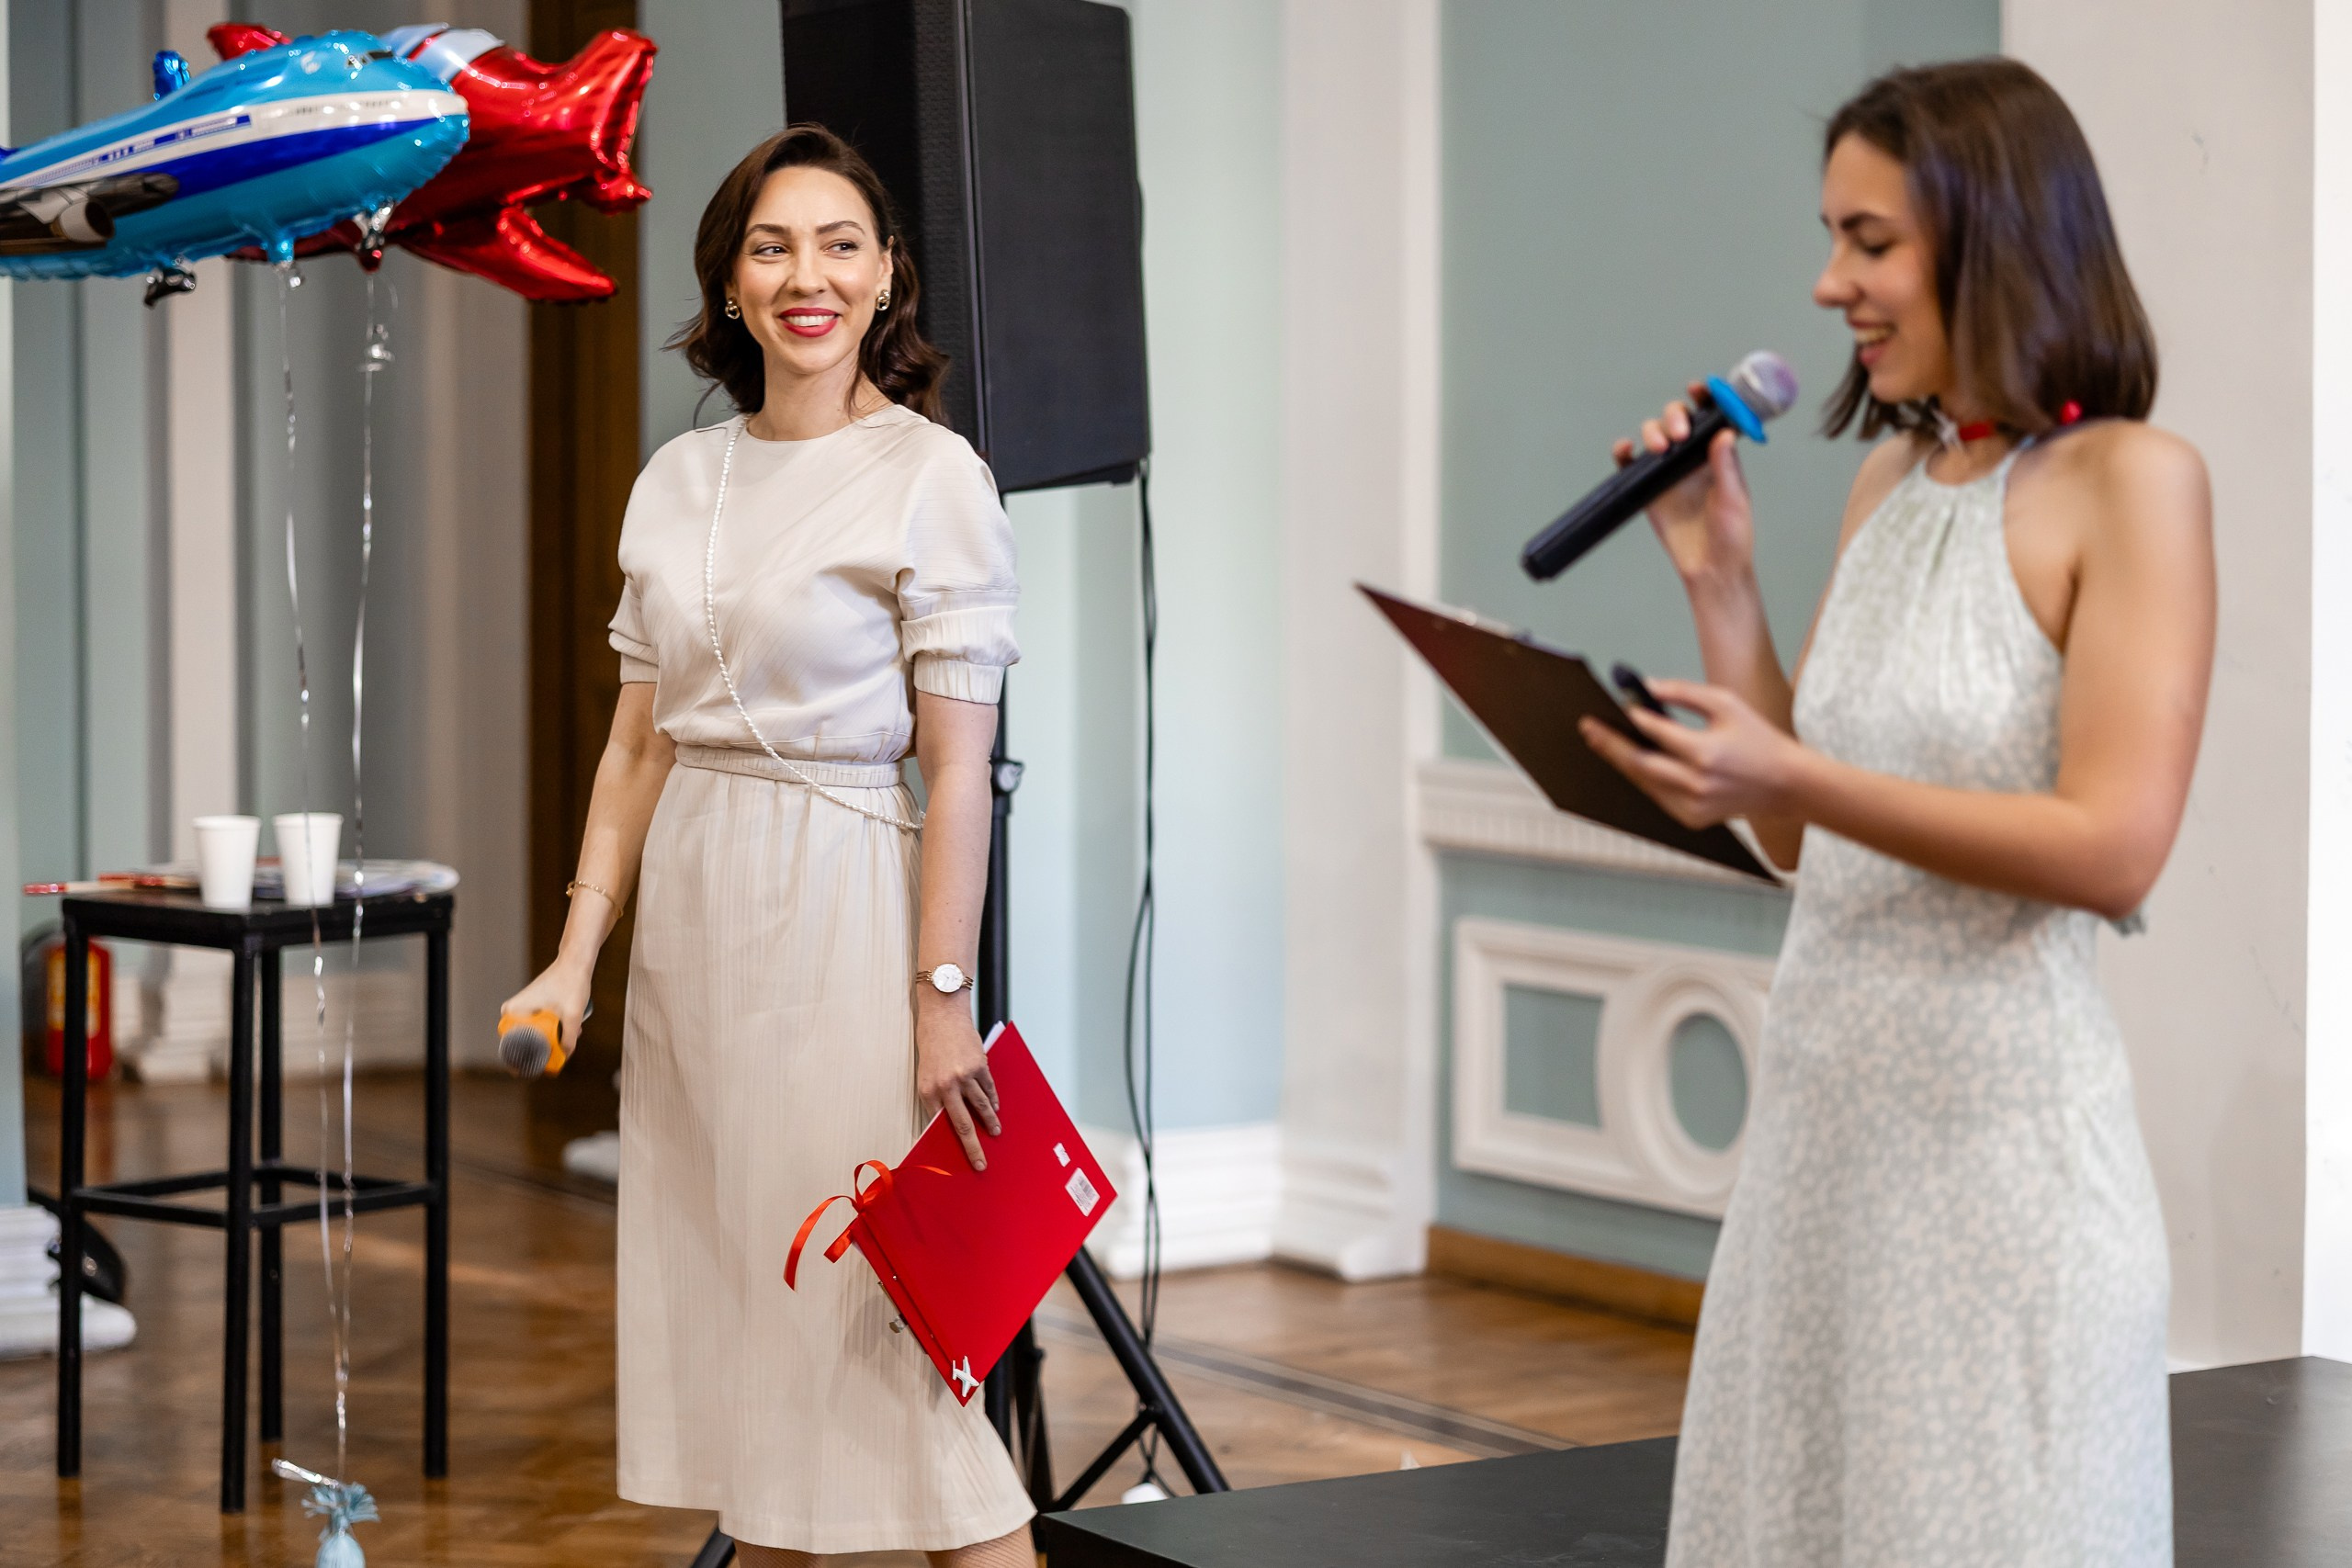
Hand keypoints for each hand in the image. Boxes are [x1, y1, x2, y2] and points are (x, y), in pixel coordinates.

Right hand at [499, 958, 592, 1067]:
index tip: (526, 1071)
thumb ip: (569, 1038)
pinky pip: (539, 1025)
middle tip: (553, 1059)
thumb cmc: (571, 983)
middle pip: (523, 1040)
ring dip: (550, 1039)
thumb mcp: (572, 1015)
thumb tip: (565, 1057)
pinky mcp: (534, 1005)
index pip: (508, 1043)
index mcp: (513, 1011)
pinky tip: (570, 1032)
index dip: (518, 1060)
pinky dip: (553, 1030)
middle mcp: (514, 1010)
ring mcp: (524, 1007)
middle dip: (540, 1050)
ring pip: (534, 1033)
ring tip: (569, 1038)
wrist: (576, 962)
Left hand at [915, 992, 1000, 1170]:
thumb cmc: (931, 1043)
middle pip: (962, 1125)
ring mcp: (965, 1076)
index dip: (948, 1141)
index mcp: (928, 1090)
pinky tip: (995, 1109)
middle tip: (980, 1164)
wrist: (942, 1014)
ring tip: (995, 1133)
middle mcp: (946, 1086)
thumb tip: (947, 1118)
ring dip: (989, 1123)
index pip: (939, 1123)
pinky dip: (993, 1101)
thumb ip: (936, 1094)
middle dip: (972, 1148)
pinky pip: (989, 1089)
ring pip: (981, 1108)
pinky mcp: (980, 1066)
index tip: (956, 1157)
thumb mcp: (925, 1071)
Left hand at [1578, 678, 1803, 827]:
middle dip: (1610, 744)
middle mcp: (1697, 784)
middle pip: (1639, 764)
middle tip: (1588, 728)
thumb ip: (1685, 693)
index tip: (1612, 706)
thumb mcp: (1727, 704)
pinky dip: (1642, 777)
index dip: (1634, 719)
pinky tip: (1627, 760)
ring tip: (1600, 741)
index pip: (1658, 734)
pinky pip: (1656, 795)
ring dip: (1620, 762)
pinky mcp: (1692, 819)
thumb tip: (1646, 688)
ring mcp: (1693, 806)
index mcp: (1707, 754)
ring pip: (1643, 782)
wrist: (1787, 785)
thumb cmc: (1758, 739)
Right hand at [1611, 383, 1757, 587]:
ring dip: (1653, 432)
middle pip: (1677, 420)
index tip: (1698, 389)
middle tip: (1678, 432)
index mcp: (1718, 455)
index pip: (1710, 418)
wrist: (1710, 569)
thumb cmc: (1732, 536)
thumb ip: (1726, 466)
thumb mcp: (1734, 499)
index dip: (1705, 398)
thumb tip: (1724, 433)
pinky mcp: (1649, 489)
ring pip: (1655, 436)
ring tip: (1658, 447)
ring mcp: (1668, 472)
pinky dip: (1624, 452)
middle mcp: (1692, 458)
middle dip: (1675, 416)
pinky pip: (1631, 464)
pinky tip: (1626, 450)